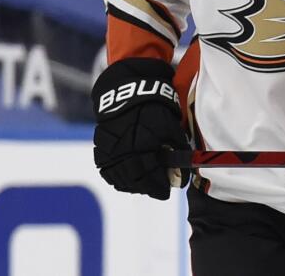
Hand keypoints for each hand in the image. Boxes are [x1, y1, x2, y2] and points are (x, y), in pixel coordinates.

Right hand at [92, 58, 190, 199]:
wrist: (128, 93)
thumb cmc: (154, 109)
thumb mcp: (172, 128)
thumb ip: (178, 151)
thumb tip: (184, 171)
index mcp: (143, 150)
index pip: (153, 179)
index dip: (161, 188)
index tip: (168, 190)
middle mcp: (124, 155)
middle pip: (136, 183)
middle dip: (149, 188)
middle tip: (158, 188)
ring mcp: (110, 155)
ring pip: (121, 180)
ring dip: (134, 185)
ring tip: (145, 184)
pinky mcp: (101, 152)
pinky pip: (108, 173)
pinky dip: (119, 178)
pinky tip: (128, 178)